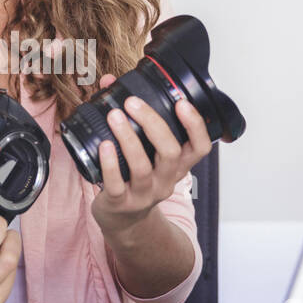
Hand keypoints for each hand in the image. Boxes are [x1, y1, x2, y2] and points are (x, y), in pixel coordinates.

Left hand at [88, 74, 210, 239]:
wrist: (123, 220)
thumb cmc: (133, 177)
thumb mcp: (143, 150)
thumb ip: (129, 114)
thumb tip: (110, 81)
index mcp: (177, 166)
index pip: (199, 147)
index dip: (195, 125)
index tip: (181, 102)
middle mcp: (166, 180)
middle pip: (170, 152)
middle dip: (153, 123)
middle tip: (132, 102)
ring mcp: (144, 194)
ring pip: (142, 167)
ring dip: (129, 138)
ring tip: (114, 115)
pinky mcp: (121, 203)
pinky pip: (117, 184)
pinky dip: (110, 163)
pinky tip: (103, 145)